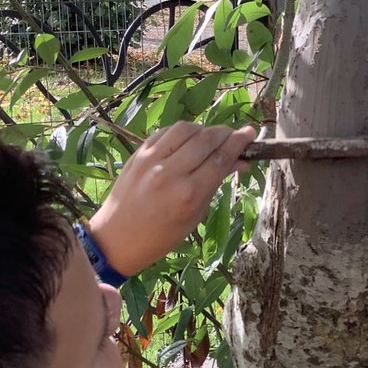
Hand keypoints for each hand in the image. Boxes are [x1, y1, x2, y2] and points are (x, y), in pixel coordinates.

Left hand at [89, 121, 256, 275]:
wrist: (117, 238)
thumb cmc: (161, 236)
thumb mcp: (195, 215)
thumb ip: (215, 184)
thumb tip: (239, 161)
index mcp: (188, 194)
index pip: (221, 158)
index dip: (239, 142)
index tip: (250, 133)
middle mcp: (170, 172)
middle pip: (206, 139)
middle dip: (226, 133)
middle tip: (235, 135)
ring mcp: (151, 160)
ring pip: (186, 129)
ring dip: (204, 130)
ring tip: (211, 139)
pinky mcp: (138, 153)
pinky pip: (166, 132)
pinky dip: (182, 132)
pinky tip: (188, 140)